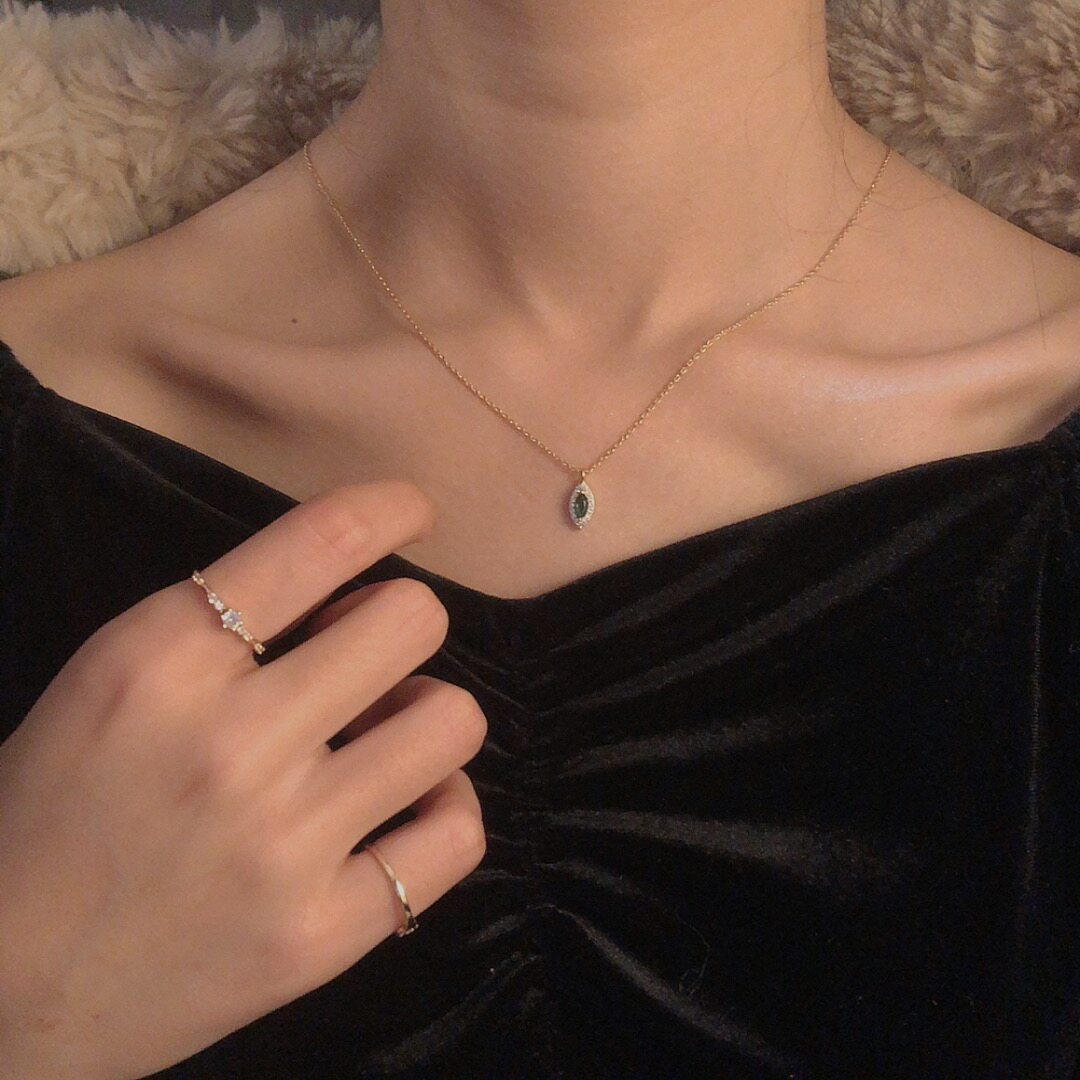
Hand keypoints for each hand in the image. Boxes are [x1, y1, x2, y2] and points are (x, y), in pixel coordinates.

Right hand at [0, 480, 487, 1079]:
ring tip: (382, 739)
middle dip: (401, 623)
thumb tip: (356, 594)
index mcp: (160, 660)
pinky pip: (456, 836)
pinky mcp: (319, 935)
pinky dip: (446, 810)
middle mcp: (230, 744)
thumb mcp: (112, 679)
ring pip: (453, 720)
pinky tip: (406, 809)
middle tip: (367, 660)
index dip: (390, 509)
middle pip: (412, 620)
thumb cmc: (54, 812)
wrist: (2, 986)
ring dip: (427, 715)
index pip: (321, 540)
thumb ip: (221, 624)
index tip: (412, 515)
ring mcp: (282, 845)